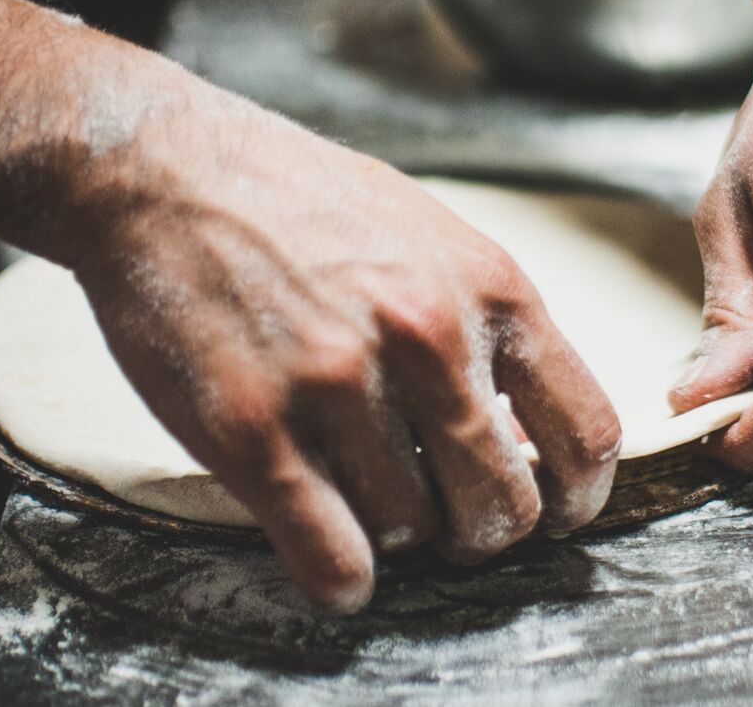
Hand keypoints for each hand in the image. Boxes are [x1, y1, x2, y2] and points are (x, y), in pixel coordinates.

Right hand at [68, 96, 619, 610]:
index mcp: (489, 290)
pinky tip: (338, 566)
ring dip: (397, 537)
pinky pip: (332, 557)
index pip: (586, 432)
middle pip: (505, 506)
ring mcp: (338, 384)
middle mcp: (427, 338)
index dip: (580, 496)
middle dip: (483, 531)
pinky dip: (343, 582)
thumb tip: (529, 433)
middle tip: (448, 517)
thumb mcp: (434, 240)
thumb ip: (489, 328)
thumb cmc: (309, 206)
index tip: (556, 513)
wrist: (167, 171)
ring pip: (413, 533)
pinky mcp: (252, 428)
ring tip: (364, 493)